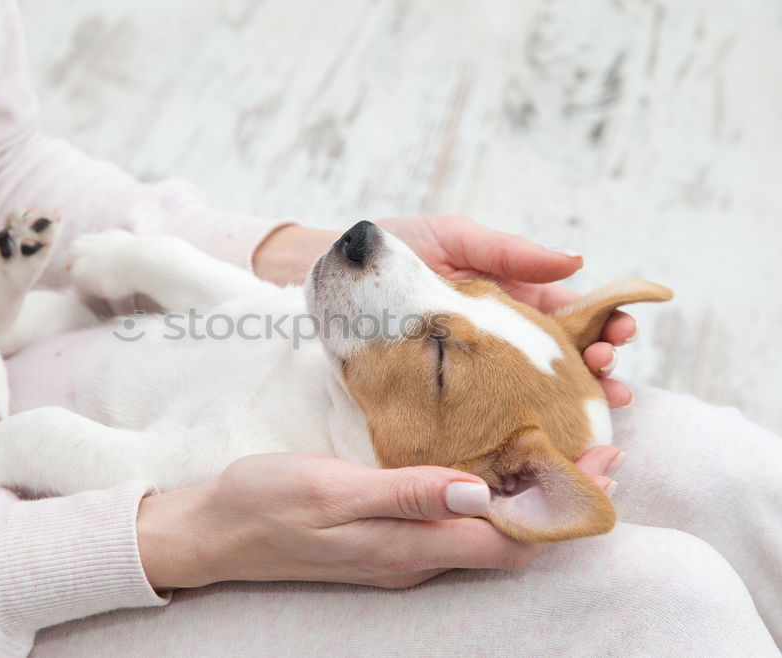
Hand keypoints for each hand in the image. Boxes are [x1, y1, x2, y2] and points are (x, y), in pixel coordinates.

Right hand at [136, 449, 619, 590]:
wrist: (214, 532)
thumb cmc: (265, 503)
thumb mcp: (330, 488)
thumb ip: (406, 493)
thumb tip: (479, 491)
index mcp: (407, 547)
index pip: (509, 541)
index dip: (562, 510)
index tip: (602, 463)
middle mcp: (414, 559)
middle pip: (508, 542)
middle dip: (558, 503)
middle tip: (596, 450)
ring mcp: (399, 553)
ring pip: (484, 534)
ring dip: (527, 500)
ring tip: (556, 450)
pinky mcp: (385, 539)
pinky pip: (454, 526)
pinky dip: (487, 498)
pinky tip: (487, 464)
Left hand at [253, 218, 634, 407]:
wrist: (333, 281)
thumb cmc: (388, 254)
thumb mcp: (450, 239)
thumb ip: (508, 251)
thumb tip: (575, 262)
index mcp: (507, 299)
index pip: (567, 315)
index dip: (602, 324)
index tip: (622, 332)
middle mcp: (498, 339)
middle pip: (563, 358)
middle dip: (598, 367)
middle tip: (612, 376)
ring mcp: (474, 370)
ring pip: (535, 389)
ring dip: (576, 398)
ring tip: (602, 405)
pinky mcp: (447, 397)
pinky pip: (489, 412)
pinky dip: (523, 422)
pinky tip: (546, 433)